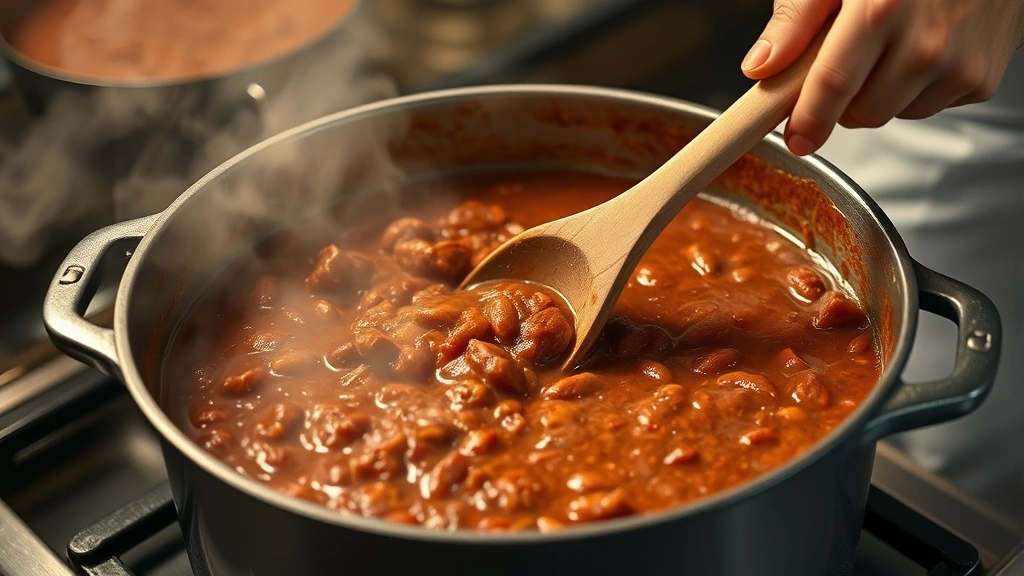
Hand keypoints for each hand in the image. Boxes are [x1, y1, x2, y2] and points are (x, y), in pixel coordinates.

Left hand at [742, 0, 1023, 155]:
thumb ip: (795, 20)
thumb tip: (759, 67)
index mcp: (882, 10)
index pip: (833, 85)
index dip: (808, 119)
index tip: (796, 138)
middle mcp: (927, 43)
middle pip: (860, 113)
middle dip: (840, 102)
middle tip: (844, 63)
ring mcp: (960, 66)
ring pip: (892, 115)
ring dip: (878, 95)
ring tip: (889, 46)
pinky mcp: (980, 81)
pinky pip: (927, 107)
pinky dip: (914, 90)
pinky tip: (922, 51)